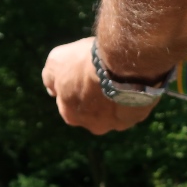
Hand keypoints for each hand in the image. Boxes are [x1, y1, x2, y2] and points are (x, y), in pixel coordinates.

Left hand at [42, 37, 156, 134]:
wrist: (120, 65)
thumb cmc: (85, 62)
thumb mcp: (56, 61)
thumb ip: (50, 77)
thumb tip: (51, 88)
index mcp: (70, 115)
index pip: (68, 104)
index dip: (74, 87)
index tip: (82, 73)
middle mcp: (92, 125)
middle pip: (92, 111)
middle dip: (95, 97)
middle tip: (100, 76)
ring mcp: (116, 124)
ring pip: (113, 111)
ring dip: (114, 99)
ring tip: (118, 77)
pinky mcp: (135, 117)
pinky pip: (131, 107)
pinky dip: (131, 97)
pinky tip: (132, 81)